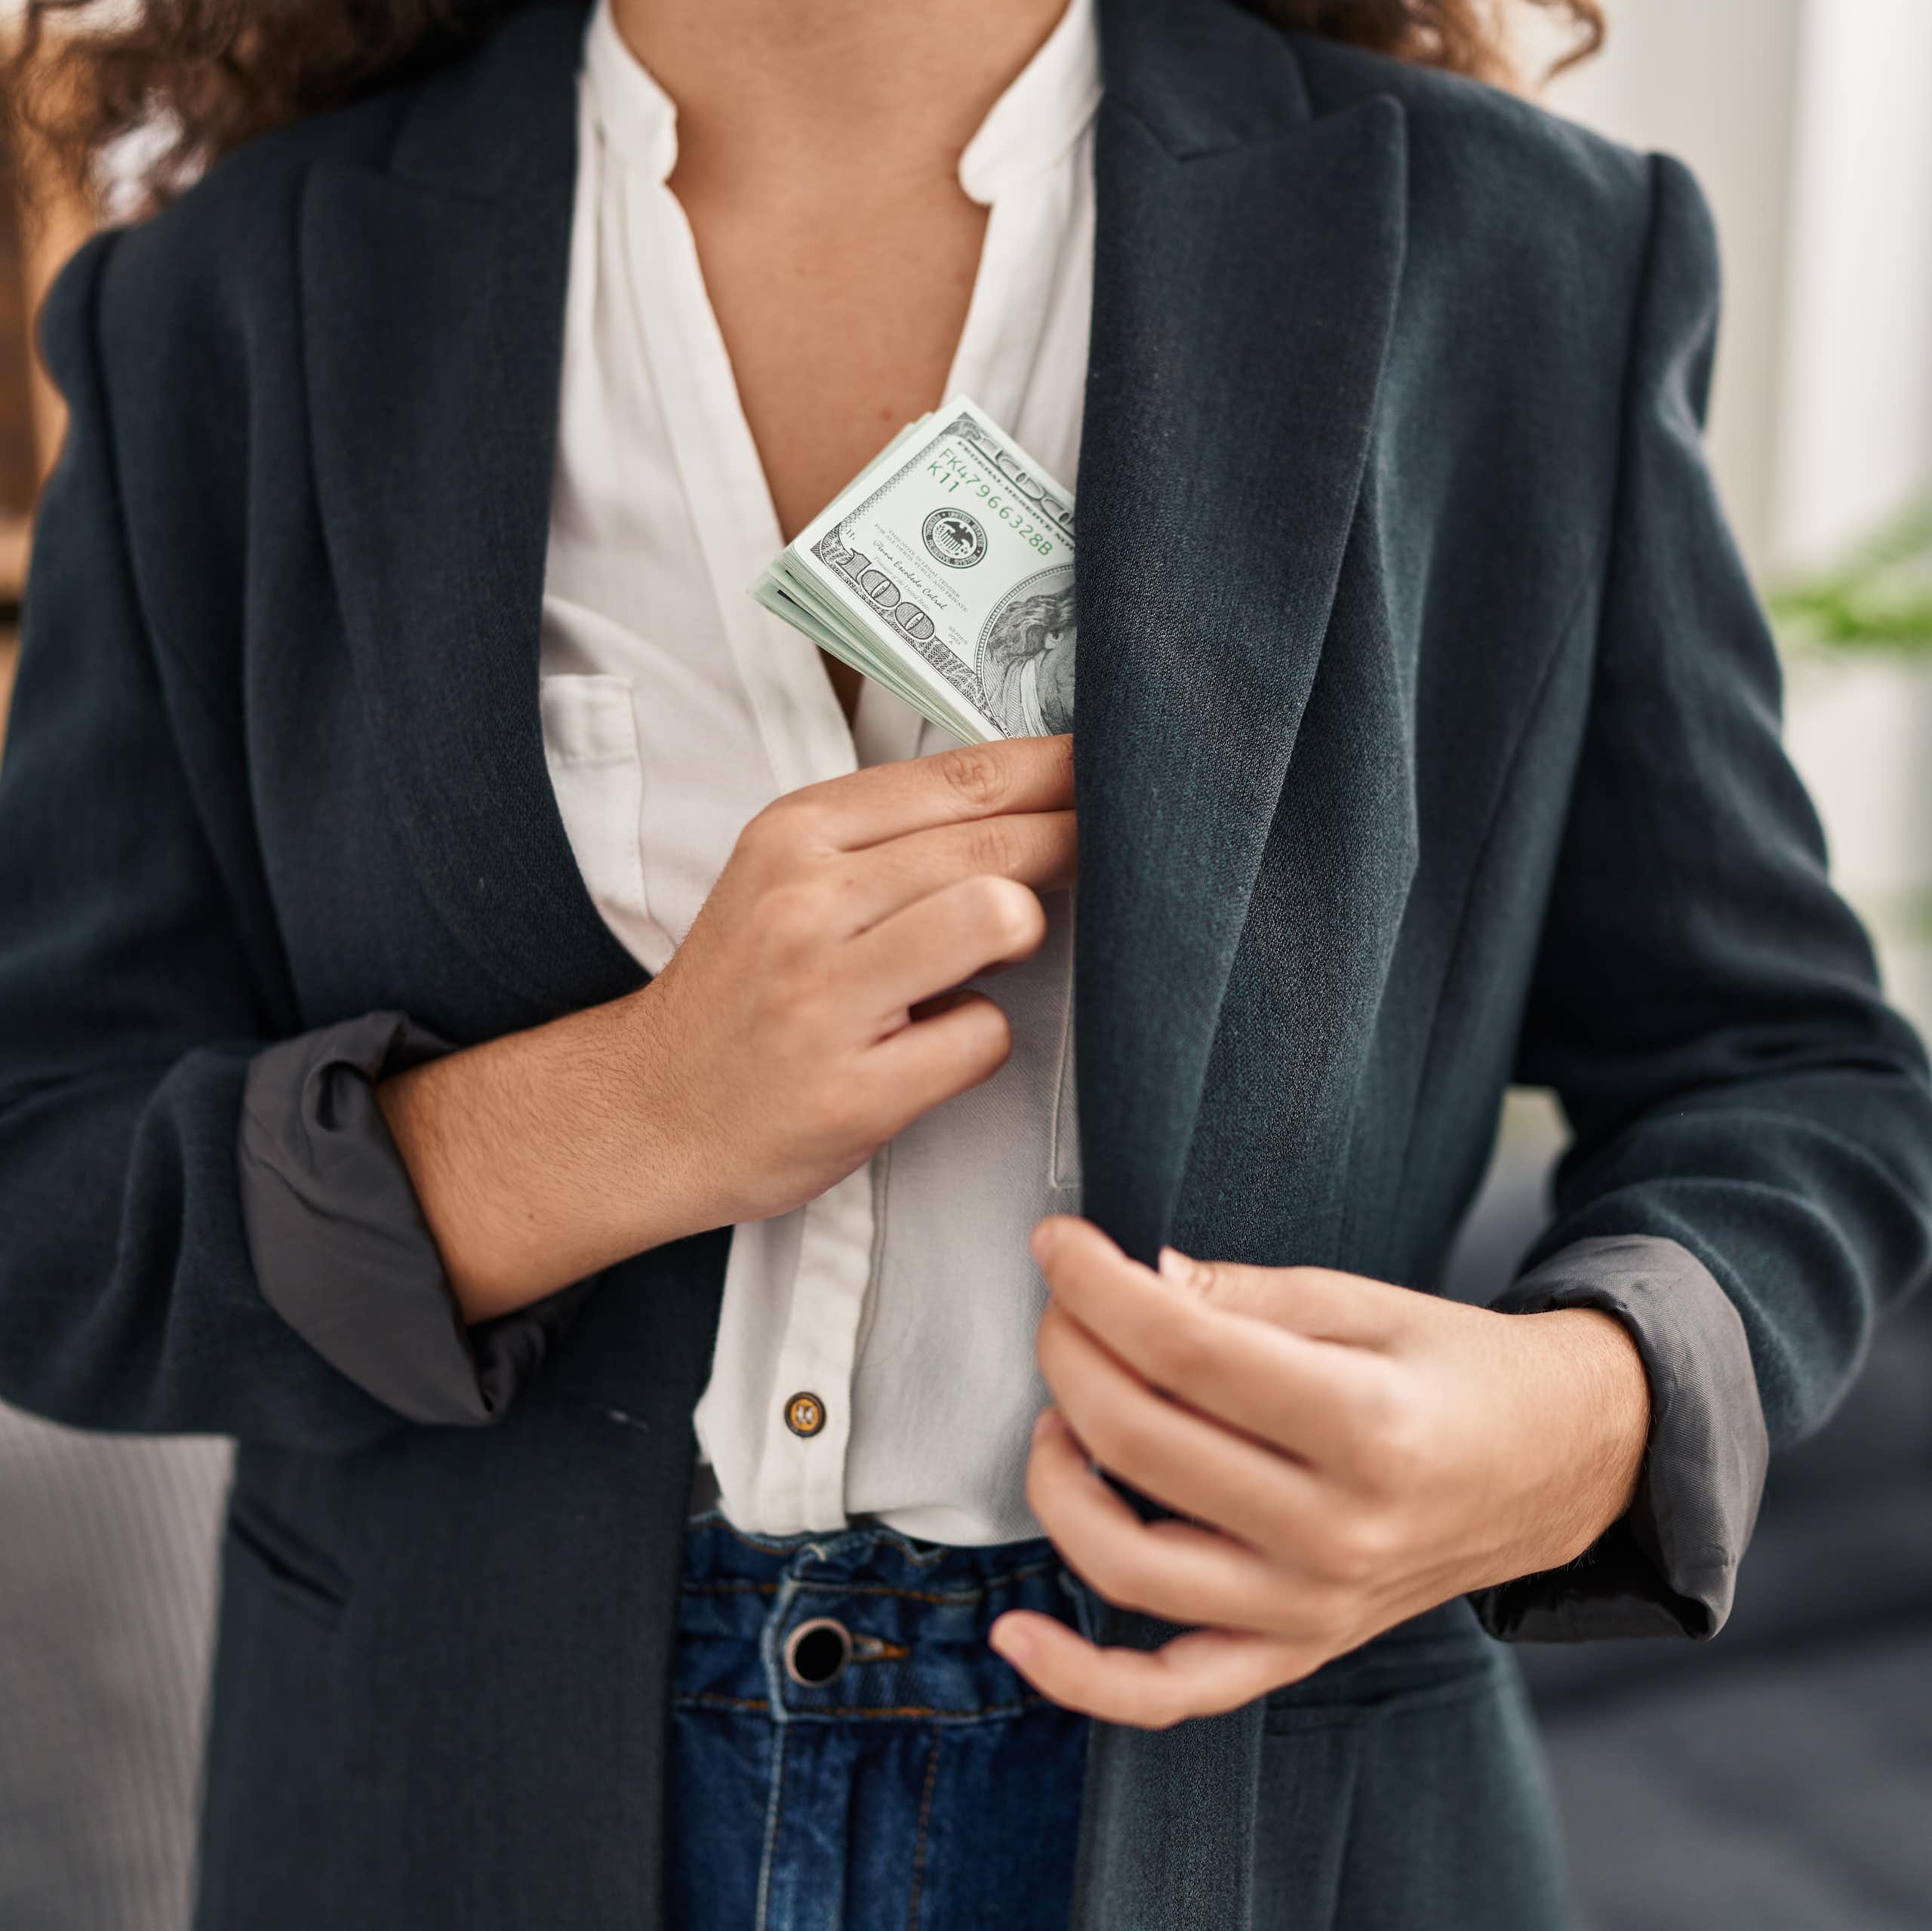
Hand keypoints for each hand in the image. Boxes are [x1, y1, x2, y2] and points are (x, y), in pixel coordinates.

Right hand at [642, 733, 1074, 1224]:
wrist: (647, 1111)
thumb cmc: (740, 996)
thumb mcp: (786, 880)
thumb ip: (889, 838)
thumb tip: (1029, 797)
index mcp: (794, 835)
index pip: (959, 778)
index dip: (1056, 771)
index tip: (1110, 769)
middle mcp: (805, 903)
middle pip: (993, 843)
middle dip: (1073, 844)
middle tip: (1111, 855)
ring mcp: (828, 998)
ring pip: (998, 918)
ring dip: (1021, 936)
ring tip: (990, 955)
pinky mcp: (855, 1090)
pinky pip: (984, 1036)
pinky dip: (979, 1039)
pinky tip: (934, 1044)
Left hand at [990, 1217, 1649, 1728]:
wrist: (1558, 1464)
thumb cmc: (1458, 1371)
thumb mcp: (1367, 1302)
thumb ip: (1245, 1295)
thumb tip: (1133, 1279)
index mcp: (1367, 1425)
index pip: (1186, 1351)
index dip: (1096, 1286)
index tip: (1055, 1243)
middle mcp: (1339, 1531)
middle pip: (1142, 1443)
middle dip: (1069, 1356)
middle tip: (1058, 1308)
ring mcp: (1314, 1607)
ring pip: (1129, 1564)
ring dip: (1057, 1479)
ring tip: (1058, 1416)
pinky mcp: (1298, 1650)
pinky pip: (1171, 1693)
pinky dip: (1081, 1677)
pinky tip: (1014, 1632)